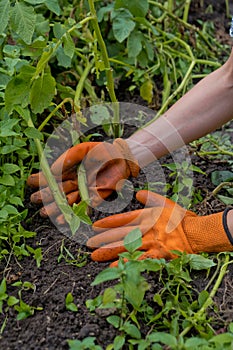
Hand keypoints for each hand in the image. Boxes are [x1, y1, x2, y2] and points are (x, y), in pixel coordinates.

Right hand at [27, 139, 138, 223]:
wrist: (120, 157)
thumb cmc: (100, 151)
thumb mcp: (81, 150)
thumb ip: (66, 158)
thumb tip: (51, 171)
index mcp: (67, 171)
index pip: (50, 177)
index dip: (39, 180)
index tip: (32, 182)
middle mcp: (72, 182)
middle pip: (55, 192)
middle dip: (45, 197)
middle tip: (36, 200)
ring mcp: (82, 191)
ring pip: (66, 202)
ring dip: (56, 209)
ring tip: (46, 213)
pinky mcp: (94, 197)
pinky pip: (83, 207)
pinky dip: (74, 213)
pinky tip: (64, 219)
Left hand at [87, 190, 231, 262]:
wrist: (197, 233)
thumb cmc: (182, 218)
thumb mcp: (166, 203)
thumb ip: (151, 197)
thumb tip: (138, 193)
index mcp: (147, 216)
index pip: (123, 219)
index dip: (108, 223)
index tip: (95, 226)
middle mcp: (146, 228)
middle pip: (120, 234)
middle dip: (103, 239)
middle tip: (88, 243)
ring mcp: (150, 242)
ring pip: (126, 247)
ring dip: (109, 252)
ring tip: (94, 256)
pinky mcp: (157, 254)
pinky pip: (139, 260)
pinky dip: (126, 263)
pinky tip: (114, 267)